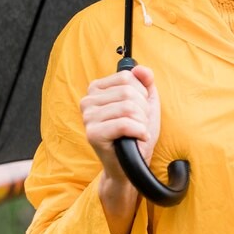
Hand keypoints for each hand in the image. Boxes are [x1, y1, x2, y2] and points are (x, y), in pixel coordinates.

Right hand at [80, 65, 159, 233]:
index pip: (127, 77)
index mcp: (97, 89)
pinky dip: (138, 131)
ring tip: (137, 131)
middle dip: (143, 109)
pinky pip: (124, 123)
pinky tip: (138, 138)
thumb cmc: (136, 133)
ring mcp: (87, 118)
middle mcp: (88, 101)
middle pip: (128, 92)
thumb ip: (145, 82)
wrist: (131, 164)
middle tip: (139, 124)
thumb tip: (141, 69)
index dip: (141, 94)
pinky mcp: (93, 134)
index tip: (140, 109)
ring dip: (141, 122)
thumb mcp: (146, 103)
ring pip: (128, 107)